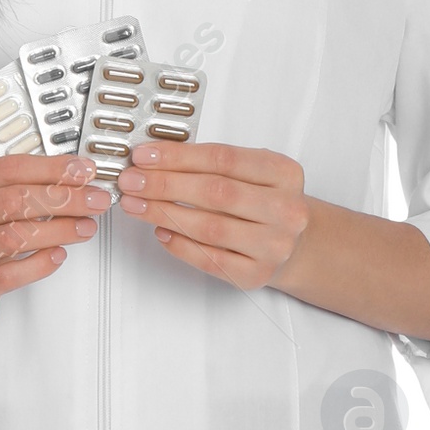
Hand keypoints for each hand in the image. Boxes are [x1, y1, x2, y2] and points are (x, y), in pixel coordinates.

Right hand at [0, 154, 109, 338]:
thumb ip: (10, 190)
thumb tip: (67, 179)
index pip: (9, 169)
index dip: (52, 168)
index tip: (82, 171)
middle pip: (16, 200)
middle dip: (65, 198)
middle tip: (94, 200)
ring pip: (17, 235)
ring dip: (60, 230)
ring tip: (85, 227)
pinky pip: (12, 272)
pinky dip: (42, 262)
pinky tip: (59, 255)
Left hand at [115, 141, 307, 289]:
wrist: (297, 244)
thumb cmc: (267, 203)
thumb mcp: (255, 172)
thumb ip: (214, 163)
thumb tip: (157, 159)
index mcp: (284, 174)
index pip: (223, 159)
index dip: (179, 157)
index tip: (145, 155)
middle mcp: (285, 210)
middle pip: (215, 193)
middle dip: (165, 185)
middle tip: (132, 180)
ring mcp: (272, 246)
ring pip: (209, 227)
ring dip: (164, 214)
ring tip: (136, 203)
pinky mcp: (255, 274)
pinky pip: (210, 259)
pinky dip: (180, 244)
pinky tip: (160, 231)